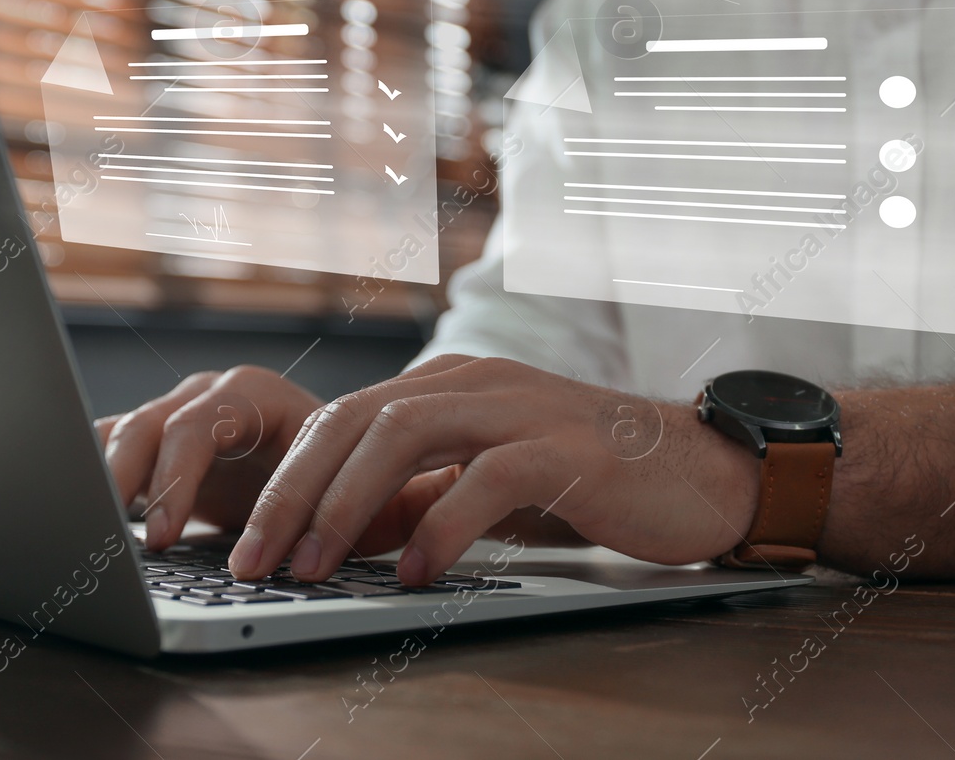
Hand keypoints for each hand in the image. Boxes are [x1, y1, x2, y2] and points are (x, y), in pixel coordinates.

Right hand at [96, 366, 325, 549]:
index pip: (200, 425)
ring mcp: (175, 417)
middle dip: (121, 481)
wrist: (328, 465)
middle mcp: (207, 398)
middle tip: (107, 538)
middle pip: (147, 426)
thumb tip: (295, 555)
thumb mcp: (336, 486)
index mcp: (255, 394)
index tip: (164, 538)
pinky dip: (93, 485)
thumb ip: (314, 508)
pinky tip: (81, 521)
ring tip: (80, 528)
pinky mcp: (154, 448)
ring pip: (117, 437)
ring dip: (96, 480)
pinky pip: (108, 454)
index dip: (177, 479)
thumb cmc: (337, 474)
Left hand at [225, 354, 760, 585]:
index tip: (251, 543)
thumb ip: (424, 489)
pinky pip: (488, 478)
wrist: (703, 472)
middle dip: (295, 491)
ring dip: (346, 503)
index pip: (344, 417)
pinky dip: (442, 524)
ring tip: (316, 565)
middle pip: (357, 420)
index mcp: (453, 385)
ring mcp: (523, 410)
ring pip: (405, 434)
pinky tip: (416, 571)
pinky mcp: (569, 451)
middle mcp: (477, 383)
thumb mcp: (491, 475)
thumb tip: (339, 531)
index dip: (288, 477)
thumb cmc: (593, 479)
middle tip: (257, 559)